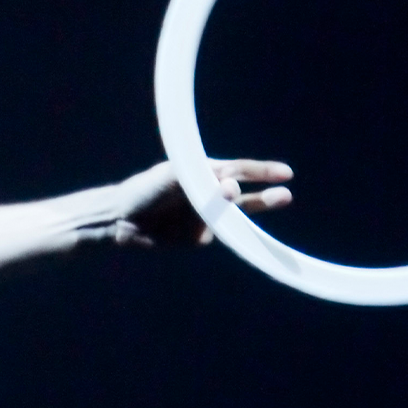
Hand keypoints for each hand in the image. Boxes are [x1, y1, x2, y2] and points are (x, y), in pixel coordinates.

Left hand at [109, 158, 292, 246]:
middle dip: (265, 193)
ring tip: (281, 200)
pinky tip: (211, 229)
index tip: (285, 173)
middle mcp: (208, 194)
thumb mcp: (172, 176)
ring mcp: (205, 217)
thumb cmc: (144, 189)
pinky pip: (218, 234)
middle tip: (287, 193)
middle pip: (244, 194)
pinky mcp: (199, 237)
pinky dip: (224, 230)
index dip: (261, 171)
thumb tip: (233, 185)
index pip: (238, 170)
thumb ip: (203, 181)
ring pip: (237, 214)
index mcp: (202, 173)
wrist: (120, 219)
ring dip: (256, 209)